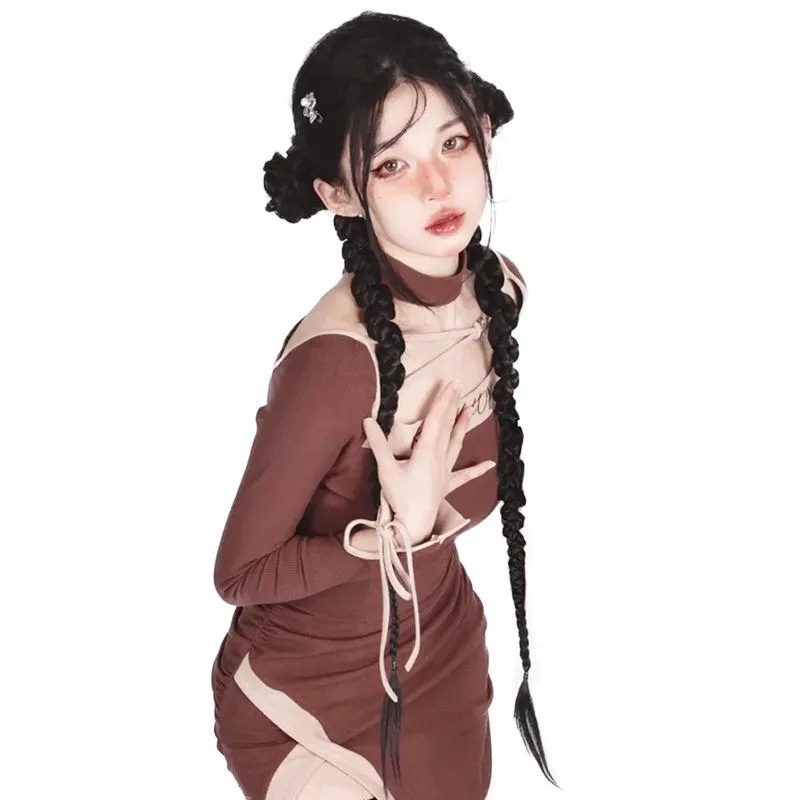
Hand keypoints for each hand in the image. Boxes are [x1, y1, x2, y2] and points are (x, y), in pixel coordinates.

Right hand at [361, 378, 495, 545]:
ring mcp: (445, 472)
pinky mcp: (447, 485)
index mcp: (426, 452)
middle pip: (447, 426)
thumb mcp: (386, 470)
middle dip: (453, 405)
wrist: (414, 526)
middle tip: (460, 386)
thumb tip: (368, 421)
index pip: (436, 420)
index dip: (443, 400)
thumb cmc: (401, 499)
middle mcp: (439, 458)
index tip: (451, 384)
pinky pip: (465, 476)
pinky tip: (489, 465)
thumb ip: (378, 445)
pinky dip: (477, 470)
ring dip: (462, 426)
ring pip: (456, 444)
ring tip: (468, 411)